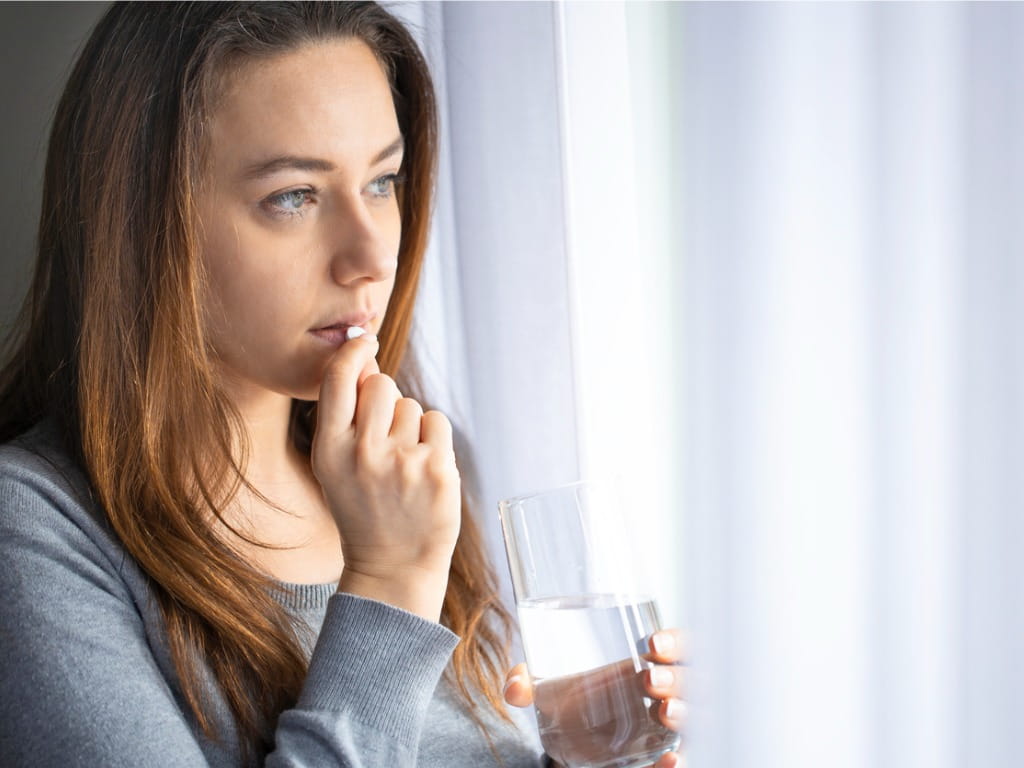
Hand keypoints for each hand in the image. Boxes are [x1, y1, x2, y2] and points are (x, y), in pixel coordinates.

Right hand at [311, 334, 461, 620]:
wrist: (392, 567)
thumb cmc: (364, 508)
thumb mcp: (335, 466)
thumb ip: (344, 415)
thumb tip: (363, 356)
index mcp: (329, 450)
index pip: (338, 379)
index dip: (354, 352)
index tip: (365, 340)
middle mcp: (363, 453)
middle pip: (381, 384)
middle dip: (385, 397)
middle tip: (385, 433)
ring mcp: (402, 462)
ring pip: (411, 406)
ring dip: (410, 425)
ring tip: (402, 464)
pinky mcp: (436, 471)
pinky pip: (437, 422)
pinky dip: (433, 438)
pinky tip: (422, 467)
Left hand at [504, 628, 686, 767]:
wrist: (578, 740)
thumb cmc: (578, 699)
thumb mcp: (554, 687)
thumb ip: (531, 683)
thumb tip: (514, 688)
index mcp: (650, 662)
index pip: (678, 644)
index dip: (673, 640)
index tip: (651, 643)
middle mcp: (668, 692)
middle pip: (691, 679)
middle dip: (676, 677)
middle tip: (649, 681)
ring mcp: (669, 726)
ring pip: (695, 717)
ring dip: (684, 713)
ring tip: (664, 713)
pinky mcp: (663, 756)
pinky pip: (684, 758)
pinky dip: (680, 760)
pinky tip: (671, 759)